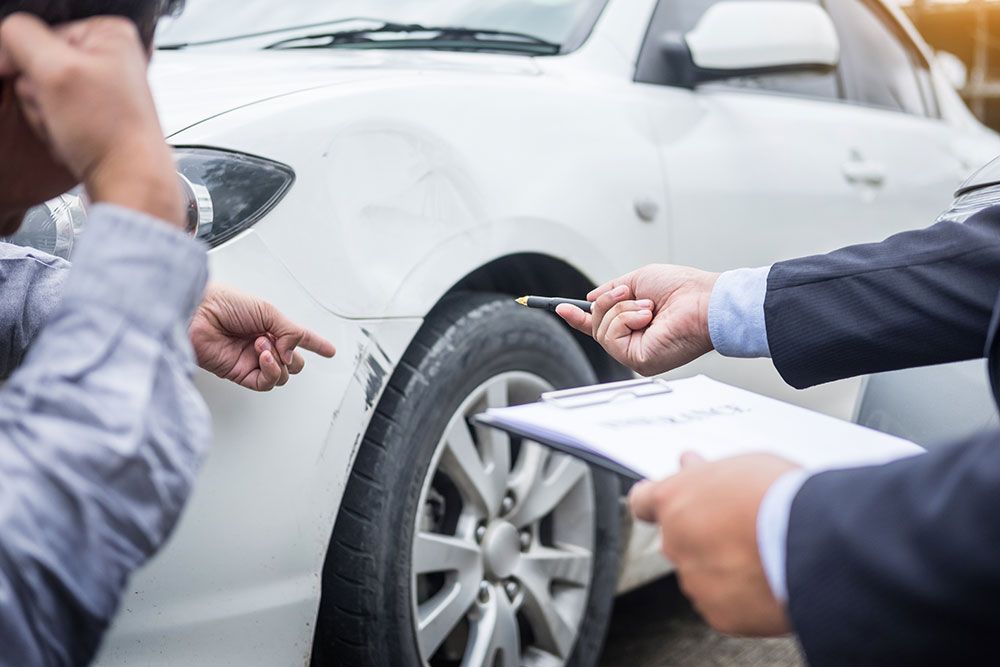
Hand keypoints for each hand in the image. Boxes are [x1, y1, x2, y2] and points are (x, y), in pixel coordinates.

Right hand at [0, 14, 182, 225]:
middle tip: (64, 111)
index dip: (28, 63)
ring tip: (73, 127)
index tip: (42, 86)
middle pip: (39, 65)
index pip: (36, 33)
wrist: (128, 180)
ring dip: (46, 114)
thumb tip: (8, 34)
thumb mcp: (55, 71)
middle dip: (40, 93)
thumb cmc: (111, 134)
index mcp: (109, 34)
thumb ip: (21, 36)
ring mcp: (102, 87)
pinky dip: (55, 128)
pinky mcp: (95, 114)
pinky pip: (54, 113)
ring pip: (43, 92)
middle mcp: (110, 58)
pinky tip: (75, 137)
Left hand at [190, 284, 336, 391]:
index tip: (329, 351)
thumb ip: (289, 332)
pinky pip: (265, 382)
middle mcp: (262, 344)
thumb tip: (295, 353)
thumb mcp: (267, 310)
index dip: (316, 344)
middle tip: (280, 344)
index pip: (299, 338)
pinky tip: (262, 358)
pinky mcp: (240, 373)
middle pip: (294, 362)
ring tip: (262, 346)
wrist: (197, 313)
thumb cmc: (224, 302)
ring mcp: (252, 360)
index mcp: (270, 325)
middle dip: (293, 355)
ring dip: (278, 361)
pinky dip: (270, 372)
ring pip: (282, 375)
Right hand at [557, 265, 719, 375]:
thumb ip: (612, 290)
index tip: (562, 308)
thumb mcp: (639, 280)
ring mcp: (636, 354)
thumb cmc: (683, 289)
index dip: (580, 318)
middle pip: (596, 325)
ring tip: (648, 308)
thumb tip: (589, 299)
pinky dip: (625, 319)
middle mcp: (635, 342)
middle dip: (608, 303)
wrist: (705, 301)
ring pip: (602, 330)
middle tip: (629, 294)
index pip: (602, 326)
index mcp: (636, 325)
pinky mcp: (639, 361)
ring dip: (621, 309)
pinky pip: (611, 337)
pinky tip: (647, 317)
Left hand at [629, 452, 798, 635]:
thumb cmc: (779, 498)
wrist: (812, 544)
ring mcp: (694, 580)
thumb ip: (707, 473)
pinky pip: (723, 604)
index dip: (656, 504)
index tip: (666, 506)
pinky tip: (766, 580)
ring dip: (722, 566)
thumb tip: (693, 467)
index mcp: (673, 500)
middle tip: (737, 528)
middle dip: (702, 535)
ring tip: (763, 554)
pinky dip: (740, 596)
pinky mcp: (717, 613)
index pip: (643, 502)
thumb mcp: (740, 465)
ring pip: (702, 573)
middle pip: (679, 539)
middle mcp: (675, 541)